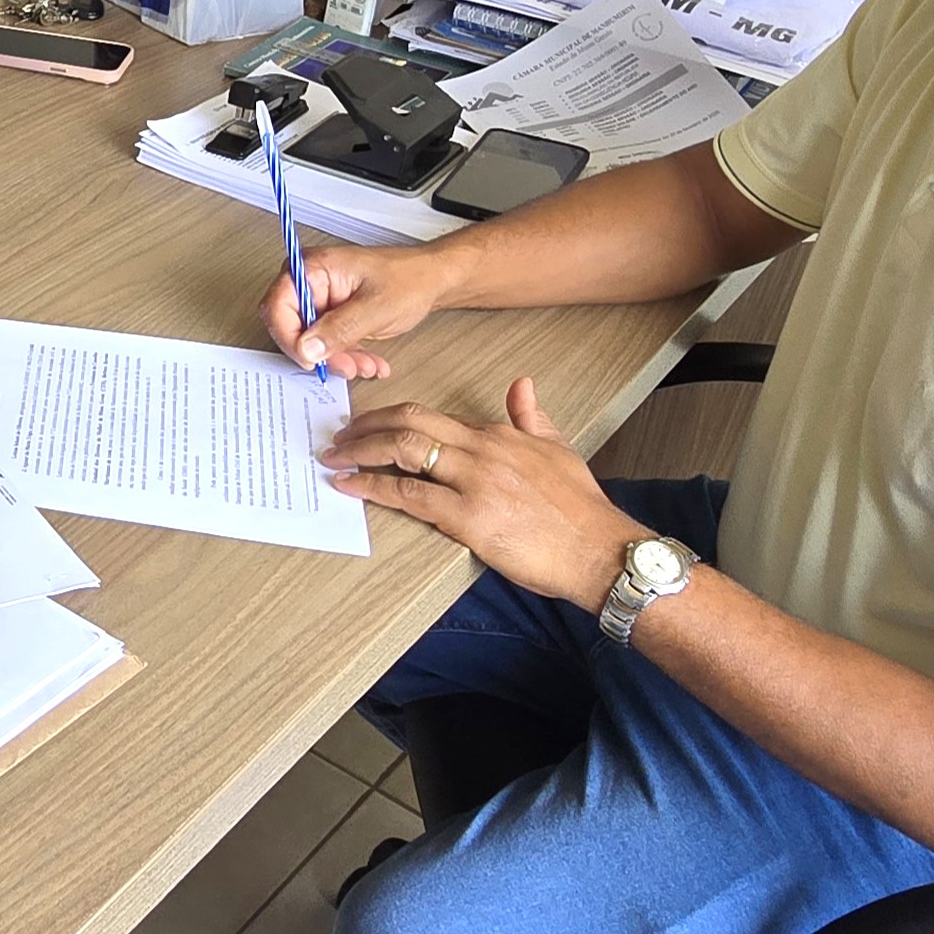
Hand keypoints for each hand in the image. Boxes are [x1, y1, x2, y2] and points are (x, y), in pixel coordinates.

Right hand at [265, 242, 457, 381]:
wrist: (432, 281)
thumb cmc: (409, 279)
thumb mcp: (374, 308)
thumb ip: (338, 329)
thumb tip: (307, 348)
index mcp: (314, 268)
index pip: (278, 305)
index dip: (289, 336)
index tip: (310, 358)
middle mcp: (311, 283)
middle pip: (291, 327)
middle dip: (320, 354)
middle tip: (344, 365)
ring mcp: (320, 301)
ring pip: (310, 342)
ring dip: (337, 360)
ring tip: (365, 364)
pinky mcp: (331, 317)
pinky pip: (326, 345)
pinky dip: (346, 357)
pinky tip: (367, 361)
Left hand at [324, 378, 633, 610]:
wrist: (598, 549)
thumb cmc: (579, 507)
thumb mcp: (558, 449)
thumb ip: (532, 417)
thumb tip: (522, 385)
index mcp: (498, 434)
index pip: (432, 416)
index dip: (392, 418)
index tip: (368, 425)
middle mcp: (482, 449)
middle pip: (409, 422)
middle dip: (366, 426)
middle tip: (339, 436)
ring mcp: (474, 481)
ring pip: (403, 450)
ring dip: (360, 452)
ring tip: (335, 458)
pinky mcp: (469, 517)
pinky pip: (410, 495)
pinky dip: (373, 487)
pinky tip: (351, 486)